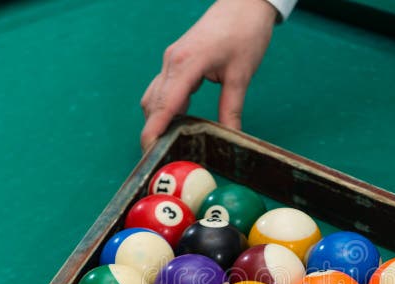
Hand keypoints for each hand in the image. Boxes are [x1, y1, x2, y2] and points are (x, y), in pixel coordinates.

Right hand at [140, 0, 276, 150]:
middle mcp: (172, 62)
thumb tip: (231, 138)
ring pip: (154, 97)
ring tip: (168, 145)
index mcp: (186, 65)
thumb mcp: (241, 76)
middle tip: (162, 158)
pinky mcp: (175, 60)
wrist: (243, 3)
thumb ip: (232, 109)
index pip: (164, 105)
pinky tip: (177, 122)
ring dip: (157, 120)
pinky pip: (162, 88)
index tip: (150, 153)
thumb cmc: (244, 33)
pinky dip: (164, 107)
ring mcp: (171, 60)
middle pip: (153, 104)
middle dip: (153, 131)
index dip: (154, 131)